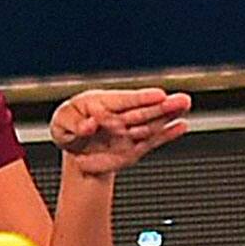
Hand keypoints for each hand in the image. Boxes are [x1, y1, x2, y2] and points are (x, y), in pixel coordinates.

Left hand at [50, 88, 190, 175]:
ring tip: (184, 106)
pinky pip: (152, 141)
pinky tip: (182, 126)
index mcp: (100, 103)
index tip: (158, 95)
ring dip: (169, 116)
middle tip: (182, 99)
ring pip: (152, 123)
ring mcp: (129, 131)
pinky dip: (167, 135)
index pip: (124, 100)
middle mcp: (119, 115)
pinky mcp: (135, 147)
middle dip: (163, 105)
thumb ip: (74, 124)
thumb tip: (89, 125)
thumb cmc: (66, 128)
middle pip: (144, 110)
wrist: (74, 151)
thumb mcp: (60, 124)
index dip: (141, 98)